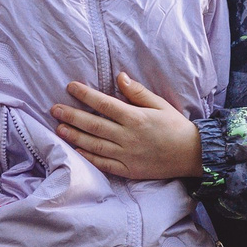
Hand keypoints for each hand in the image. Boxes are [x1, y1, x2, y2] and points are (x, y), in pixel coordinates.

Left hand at [49, 71, 202, 180]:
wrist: (192, 155)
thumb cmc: (176, 127)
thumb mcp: (160, 104)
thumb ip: (138, 92)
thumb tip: (120, 76)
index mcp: (136, 118)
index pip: (104, 104)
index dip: (85, 95)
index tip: (70, 87)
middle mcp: (128, 137)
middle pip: (94, 125)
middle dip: (72, 115)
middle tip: (54, 109)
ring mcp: (127, 155)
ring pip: (95, 145)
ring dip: (75, 136)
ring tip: (59, 127)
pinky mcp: (128, 170)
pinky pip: (104, 164)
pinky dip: (89, 157)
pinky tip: (76, 150)